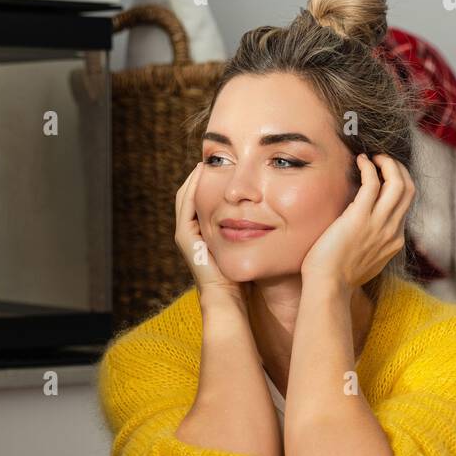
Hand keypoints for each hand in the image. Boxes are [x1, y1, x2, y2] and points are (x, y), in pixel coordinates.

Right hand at [175, 163, 246, 299]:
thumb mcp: (249, 244)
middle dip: (200, 177)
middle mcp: (192, 232)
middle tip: (212, 159)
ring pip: (186, 197)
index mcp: (205, 233)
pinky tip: (202, 172)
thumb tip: (271, 210)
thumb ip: (253, 228)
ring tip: (205, 161)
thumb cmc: (245, 274)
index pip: (204, 201)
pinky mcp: (184, 236)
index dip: (211, 183)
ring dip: (195, 178)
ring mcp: (186, 234)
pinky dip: (193, 186)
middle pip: (192, 196)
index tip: (225, 166)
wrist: (230, 296)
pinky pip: (186, 204)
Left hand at [299, 153, 414, 290]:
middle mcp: (391, 231)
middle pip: (408, 190)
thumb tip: (365, 230)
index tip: (385, 176)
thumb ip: (373, 244)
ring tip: (373, 158)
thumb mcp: (366, 262)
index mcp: (394, 241)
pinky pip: (372, 183)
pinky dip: (368, 167)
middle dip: (398, 169)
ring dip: (387, 164)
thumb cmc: (337, 277)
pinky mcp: (359, 218)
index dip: (398, 184)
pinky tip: (360, 161)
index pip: (406, 205)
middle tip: (382, 161)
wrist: (328, 287)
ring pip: (398, 183)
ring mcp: (378, 224)